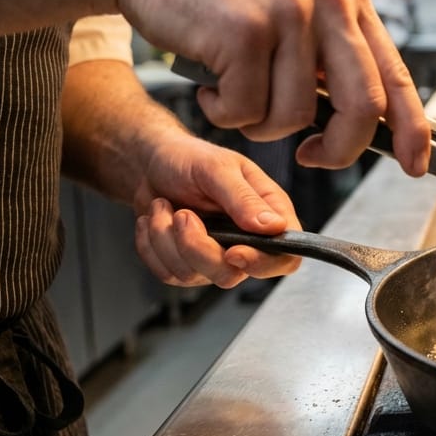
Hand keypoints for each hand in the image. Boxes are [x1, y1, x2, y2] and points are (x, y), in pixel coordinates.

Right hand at [115, 0, 430, 175]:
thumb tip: (369, 119)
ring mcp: (288, 14)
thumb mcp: (295, 7)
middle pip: (362, 106)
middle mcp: (328, 2)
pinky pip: (246, 111)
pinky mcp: (244, 31)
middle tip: (311, 157)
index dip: (412, 129)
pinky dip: (222, 113)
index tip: (415, 165)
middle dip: (339, 150)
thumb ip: (331, 53)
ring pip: (295, 117)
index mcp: (348, 0)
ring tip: (233, 91)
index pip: (396, 76)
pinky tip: (208, 83)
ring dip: (259, 125)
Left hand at [133, 134, 301, 287]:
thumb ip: (244, 198)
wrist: (150, 164)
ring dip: (166, 239)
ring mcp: (216, 257)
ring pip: (193, 276)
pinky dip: (151, 246)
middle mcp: (246, 241)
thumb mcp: (216, 168)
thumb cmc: (188, 159)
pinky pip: (168, 274)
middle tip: (181, 213)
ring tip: (162, 207)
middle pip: (231, 274)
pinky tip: (154, 221)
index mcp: (268, 214)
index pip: (285, 257)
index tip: (232, 252)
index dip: (263, 263)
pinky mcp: (187, 265)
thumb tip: (274, 227)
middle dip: (195, 247)